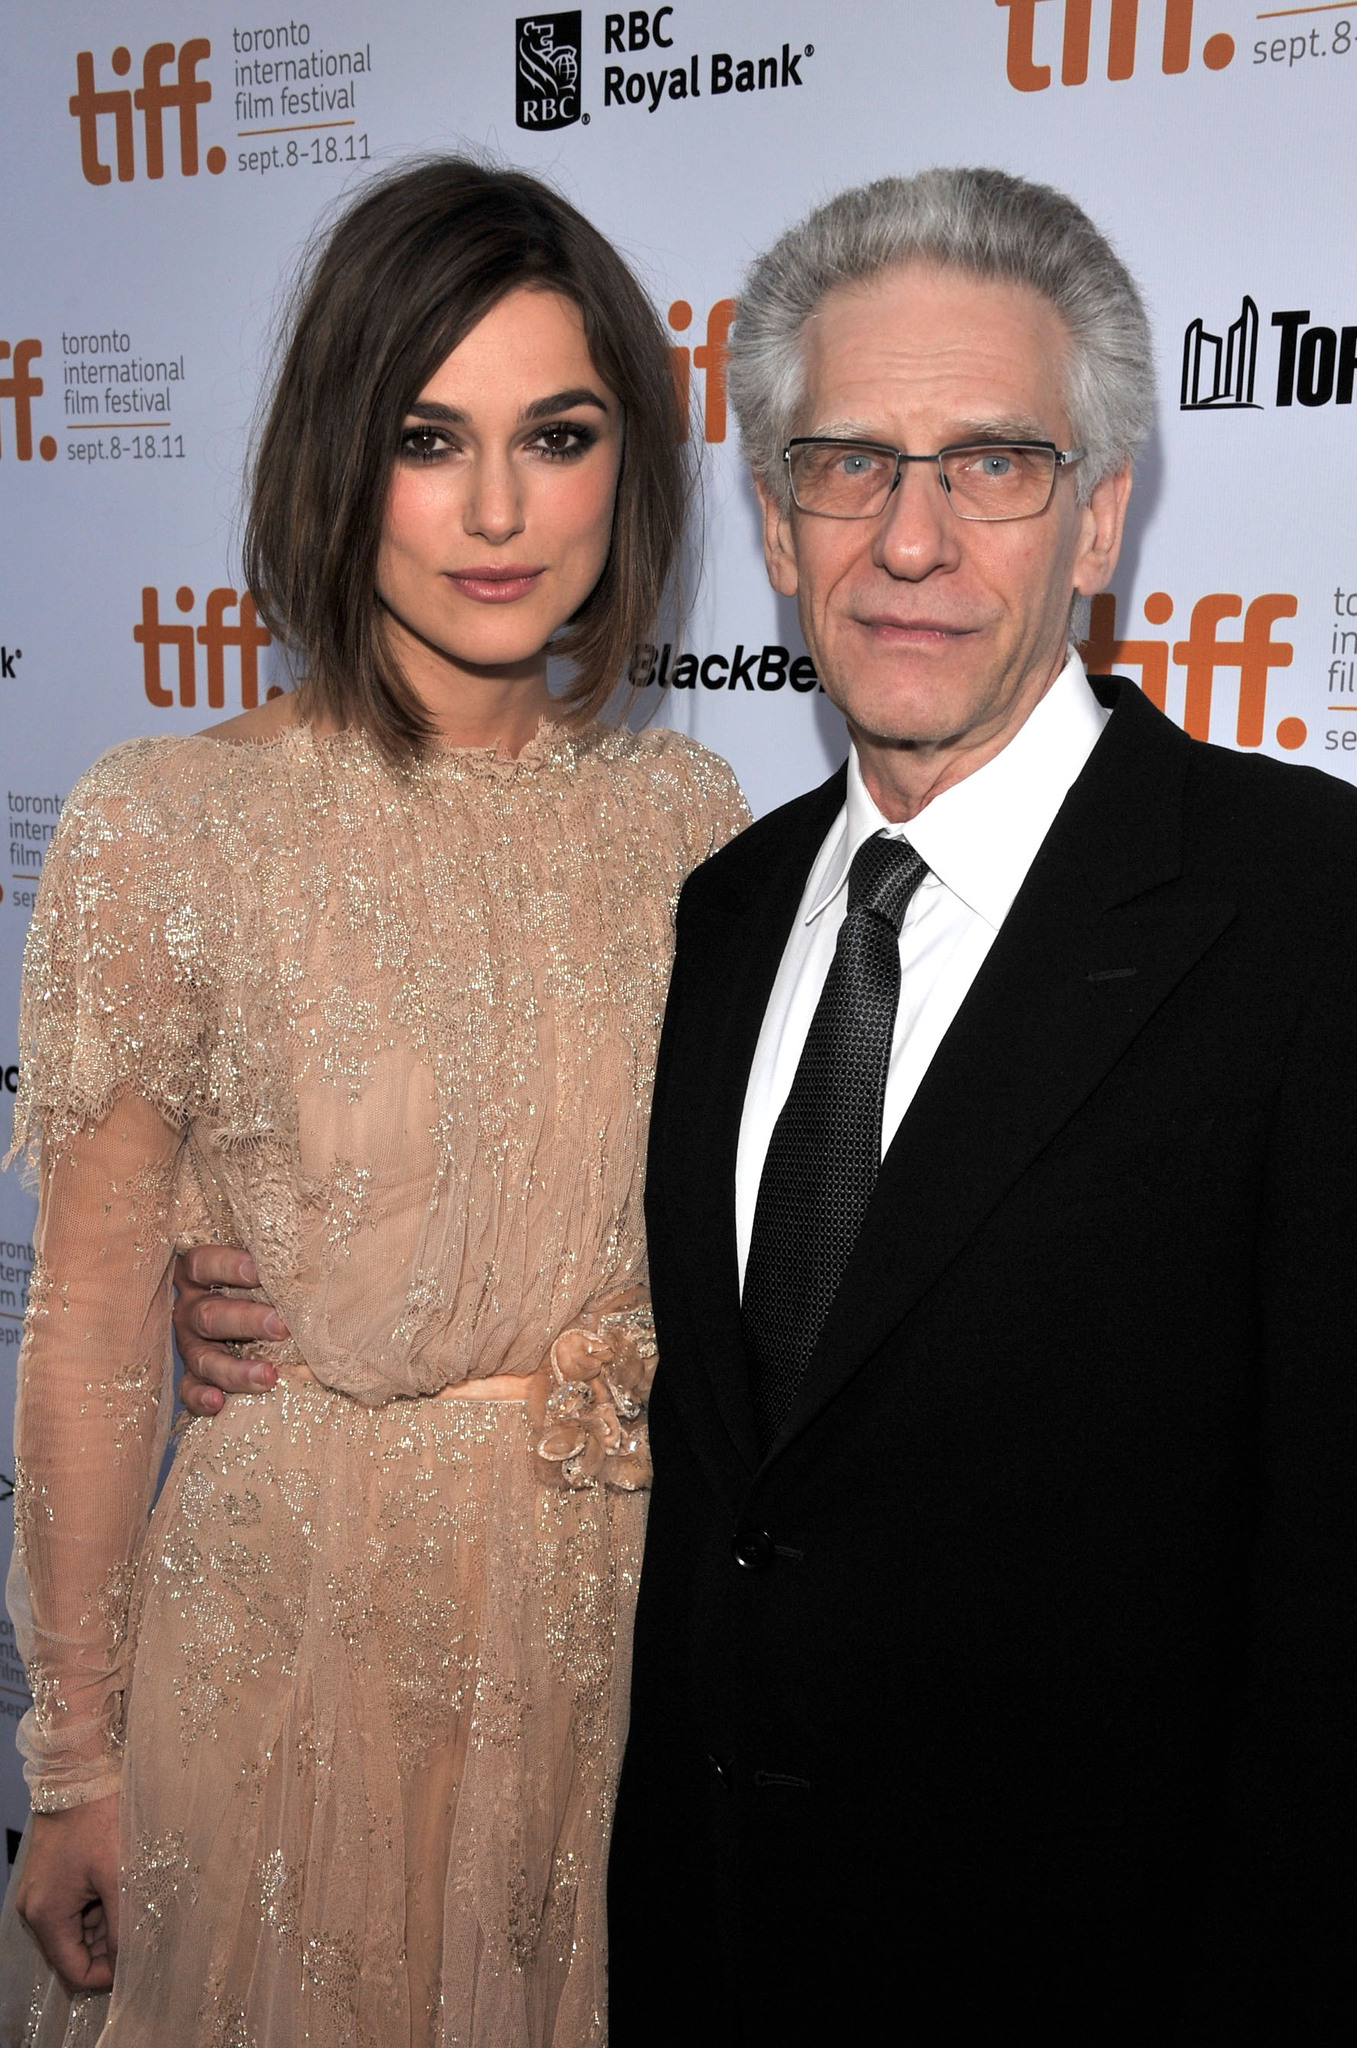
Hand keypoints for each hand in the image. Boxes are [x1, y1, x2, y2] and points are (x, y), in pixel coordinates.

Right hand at [17, 1796, 119, 1993]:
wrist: (80, 1776)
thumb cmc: (100, 1822)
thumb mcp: (119, 1878)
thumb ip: (121, 1926)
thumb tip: (126, 1962)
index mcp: (47, 1916)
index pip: (74, 1971)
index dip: (106, 1974)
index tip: (136, 1959)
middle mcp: (35, 1910)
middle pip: (73, 1951)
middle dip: (107, 1945)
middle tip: (138, 1923)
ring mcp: (39, 1892)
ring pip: (75, 1929)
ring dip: (104, 1923)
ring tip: (130, 1898)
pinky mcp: (48, 1877)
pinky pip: (72, 1908)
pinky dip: (95, 1905)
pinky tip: (117, 1885)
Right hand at [172, 1245, 289, 1416]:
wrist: (267, 1317)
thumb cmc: (272, 1282)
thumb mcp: (270, 1263)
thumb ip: (281, 1252)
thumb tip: (316, 1239)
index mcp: (201, 1274)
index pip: (203, 1263)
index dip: (227, 1265)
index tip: (259, 1270)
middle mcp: (191, 1308)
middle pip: (208, 1314)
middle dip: (246, 1321)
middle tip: (282, 1326)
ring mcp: (191, 1345)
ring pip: (202, 1358)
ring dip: (234, 1370)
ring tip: (268, 1376)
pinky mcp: (194, 1377)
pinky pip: (189, 1390)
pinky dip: (201, 1398)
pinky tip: (220, 1403)